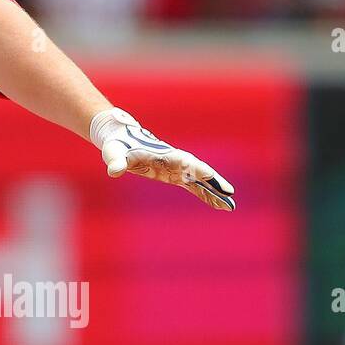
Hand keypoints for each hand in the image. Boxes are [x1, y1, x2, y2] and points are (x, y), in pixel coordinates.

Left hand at [89, 107, 235, 210]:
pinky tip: (217, 204)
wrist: (120, 138)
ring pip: (200, 181)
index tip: (212, 177)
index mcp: (165, 154)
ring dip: (214, 193)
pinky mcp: (173, 175)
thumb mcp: (114, 153)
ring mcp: (176, 168)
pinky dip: (205, 194)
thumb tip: (114, 171)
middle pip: (199, 172)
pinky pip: (193, 186)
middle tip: (230, 196)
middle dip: (214, 183)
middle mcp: (175, 160)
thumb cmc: (117, 145)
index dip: (199, 170)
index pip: (187, 162)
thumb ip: (116, 161)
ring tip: (229, 207)